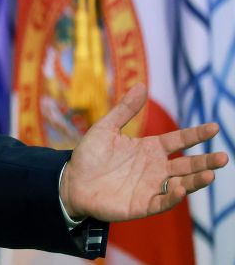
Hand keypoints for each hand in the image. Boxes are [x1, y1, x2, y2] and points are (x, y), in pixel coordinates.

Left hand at [60, 82, 227, 221]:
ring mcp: (150, 187)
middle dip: (206, 161)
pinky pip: (162, 202)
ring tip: (210, 174)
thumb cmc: (89, 155)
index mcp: (149, 149)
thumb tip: (142, 85)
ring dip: (196, 181)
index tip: (213, 127)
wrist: (71, 182)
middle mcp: (155, 168)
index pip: (178, 140)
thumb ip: (125, 109)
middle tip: (223, 158)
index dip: (196, 135)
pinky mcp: (141, 205)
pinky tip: (180, 188)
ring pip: (181, 184)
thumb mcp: (106, 128)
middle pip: (187, 165)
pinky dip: (172, 197)